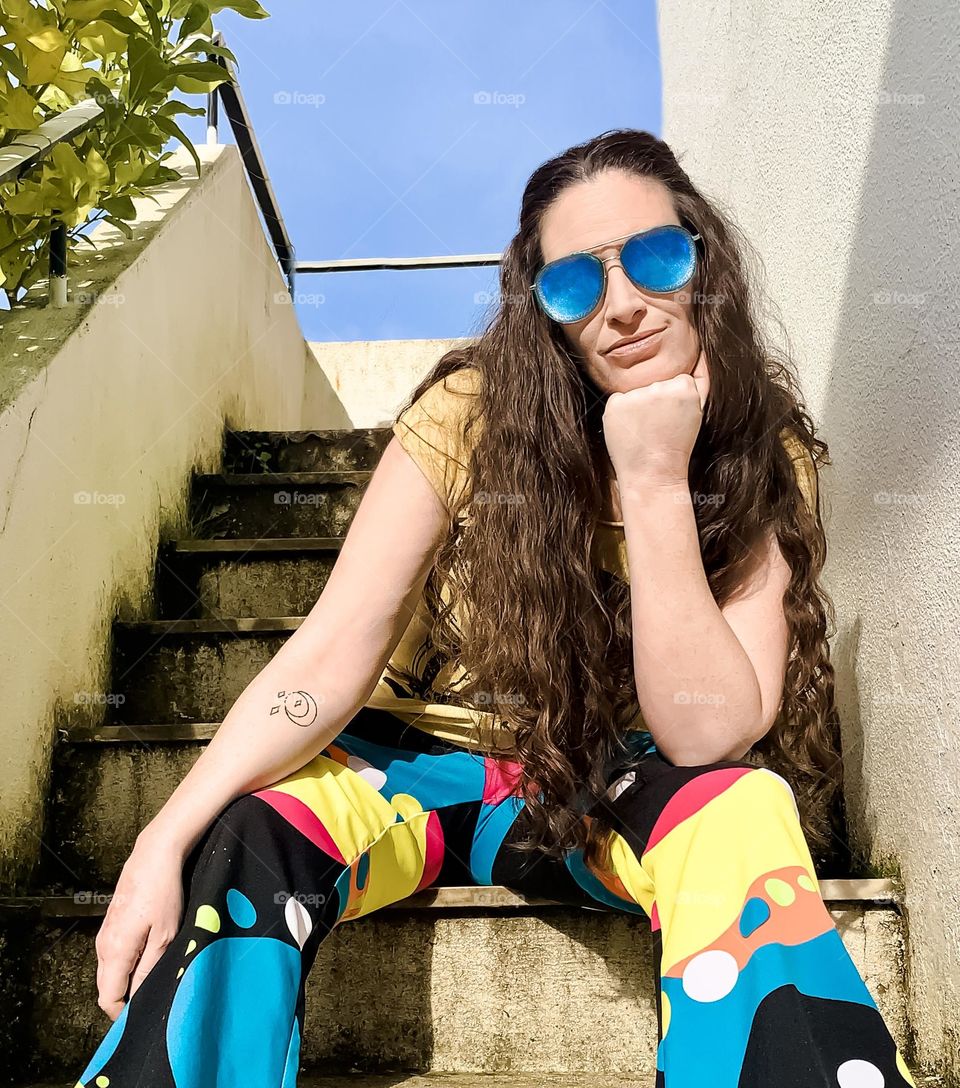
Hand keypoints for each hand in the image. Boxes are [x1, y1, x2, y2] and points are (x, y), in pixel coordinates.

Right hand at [94, 834, 185, 1020]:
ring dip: (127, 979)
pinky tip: (149, 953)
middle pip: (106, 987)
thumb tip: (139, 1001)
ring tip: (154, 973)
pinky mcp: (111, 923)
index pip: (107, 999)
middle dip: (125, 997)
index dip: (123, 1013)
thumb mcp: (165, 936)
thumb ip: (149, 970)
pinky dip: (126, 962)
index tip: (145, 1012)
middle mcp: (102, 946)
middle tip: (153, 994)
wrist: (154, 855)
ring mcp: (105, 934)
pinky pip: (113, 955)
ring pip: (110, 971)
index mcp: (113, 952)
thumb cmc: (163, 894)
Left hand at [602, 347, 709, 487]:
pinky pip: (619, 400)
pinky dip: (623, 413)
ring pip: (636, 391)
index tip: (674, 420)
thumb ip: (702, 379)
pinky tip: (632, 430)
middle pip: (655, 383)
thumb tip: (700, 352)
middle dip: (656, 402)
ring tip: (646, 430)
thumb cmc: (677, 445)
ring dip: (638, 406)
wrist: (652, 473)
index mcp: (683, 386)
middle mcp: (659, 387)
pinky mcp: (615, 404)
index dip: (674, 401)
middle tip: (659, 427)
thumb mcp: (699, 411)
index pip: (676, 379)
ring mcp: (635, 395)